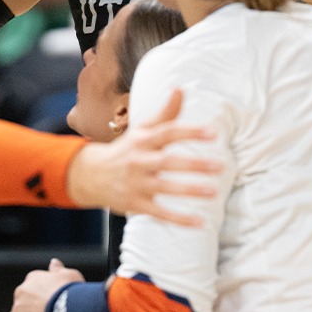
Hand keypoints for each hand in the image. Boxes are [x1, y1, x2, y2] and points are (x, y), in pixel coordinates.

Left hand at [9, 258, 84, 311]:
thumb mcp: (69, 275)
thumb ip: (59, 270)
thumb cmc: (70, 291)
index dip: (42, 300)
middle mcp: (21, 293)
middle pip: (25, 305)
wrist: (66, 309)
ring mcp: (17, 311)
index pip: (33, 289)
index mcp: (33, 279)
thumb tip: (53, 263)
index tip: (50, 308)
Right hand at [67, 88, 219, 224]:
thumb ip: (164, 114)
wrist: (91, 175)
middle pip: (167, 162)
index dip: (189, 132)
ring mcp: (137, 184)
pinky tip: (199, 222)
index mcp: (143, 141)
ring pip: (165, 187)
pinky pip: (160, 212)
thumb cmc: (126, 150)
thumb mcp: (142, 130)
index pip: (167, 133)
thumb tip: (180, 88)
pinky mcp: (136, 204)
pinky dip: (179, 219)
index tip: (212, 133)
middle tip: (220, 166)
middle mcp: (139, 161)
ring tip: (213, 192)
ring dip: (189, 190)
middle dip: (194, 164)